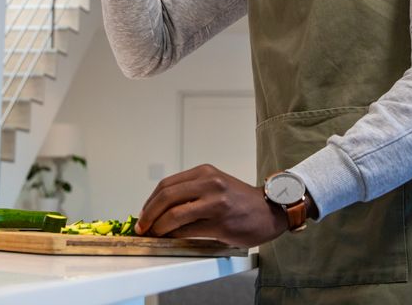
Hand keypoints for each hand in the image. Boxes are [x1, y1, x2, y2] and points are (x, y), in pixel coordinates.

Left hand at [135, 164, 288, 247]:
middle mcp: (209, 184)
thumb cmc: (239, 199)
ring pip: (175, 215)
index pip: (166, 185)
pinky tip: (171, 239)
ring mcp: (215, 203)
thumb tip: (159, 209)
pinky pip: (189, 231)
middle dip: (149, 214)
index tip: (143, 214)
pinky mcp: (221, 224)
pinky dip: (175, 236)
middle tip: (142, 226)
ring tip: (154, 234)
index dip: (150, 201)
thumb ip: (190, 192)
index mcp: (204, 172)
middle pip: (166, 197)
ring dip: (159, 227)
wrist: (269, 210)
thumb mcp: (215, 185)